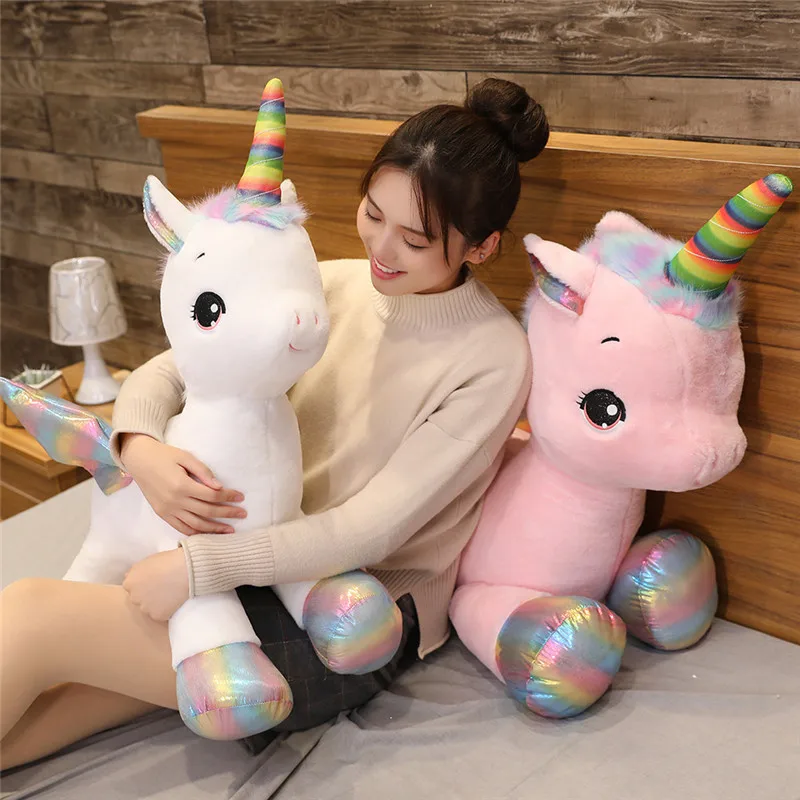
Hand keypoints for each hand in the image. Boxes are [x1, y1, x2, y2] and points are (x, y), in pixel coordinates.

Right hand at [119, 433, 245, 535]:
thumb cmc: (164, 455)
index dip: (229, 497)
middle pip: (207, 511)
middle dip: (227, 513)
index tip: (241, 497)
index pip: (212, 495)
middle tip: (242, 514)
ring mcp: (167, 510)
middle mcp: (175, 501)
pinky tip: (207, 534)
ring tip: (229, 530)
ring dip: (214, 529)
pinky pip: (181, 528)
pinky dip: (195, 533)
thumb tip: (219, 487)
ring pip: (195, 524)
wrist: (139, 460)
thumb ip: (203, 471)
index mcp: (182, 485)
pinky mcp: (162, 514)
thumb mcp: (185, 457)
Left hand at [123, 549, 189, 620]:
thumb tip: (131, 578)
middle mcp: (134, 597)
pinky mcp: (157, 616)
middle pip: (138, 599)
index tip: (151, 582)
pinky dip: (165, 610)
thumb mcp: (146, 561)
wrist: (185, 570)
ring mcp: (145, 608)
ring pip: (148, 608)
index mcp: (129, 583)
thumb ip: (135, 572)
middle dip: (146, 595)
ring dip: (155, 604)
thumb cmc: (168, 561)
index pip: (131, 588)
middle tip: (160, 588)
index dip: (142, 584)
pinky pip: (160, 615)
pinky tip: (172, 600)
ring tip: (168, 594)